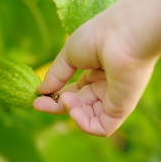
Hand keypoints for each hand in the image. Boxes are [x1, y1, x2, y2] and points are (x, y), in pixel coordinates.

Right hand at [33, 10, 156, 135]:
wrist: (124, 35)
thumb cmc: (99, 36)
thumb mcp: (69, 54)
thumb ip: (56, 75)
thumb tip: (41, 91)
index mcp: (96, 70)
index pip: (74, 91)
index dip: (55, 95)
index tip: (37, 98)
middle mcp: (106, 85)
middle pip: (79, 105)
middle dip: (57, 106)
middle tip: (39, 104)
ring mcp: (115, 98)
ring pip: (89, 117)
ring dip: (71, 112)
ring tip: (65, 99)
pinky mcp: (122, 108)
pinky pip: (102, 127)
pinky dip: (84, 124)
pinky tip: (74, 110)